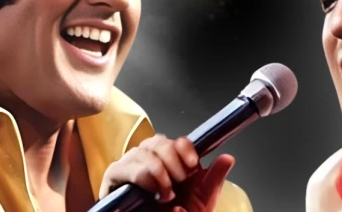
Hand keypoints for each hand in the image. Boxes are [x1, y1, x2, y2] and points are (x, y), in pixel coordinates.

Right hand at [99, 134, 236, 211]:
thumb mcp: (201, 199)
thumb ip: (213, 179)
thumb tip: (228, 157)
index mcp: (170, 161)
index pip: (175, 141)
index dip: (184, 148)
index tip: (192, 165)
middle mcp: (148, 159)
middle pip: (157, 141)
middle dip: (171, 159)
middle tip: (180, 180)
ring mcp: (128, 166)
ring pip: (141, 152)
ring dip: (158, 171)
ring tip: (166, 193)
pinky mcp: (113, 178)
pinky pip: (124, 167)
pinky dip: (142, 177)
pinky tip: (152, 190)